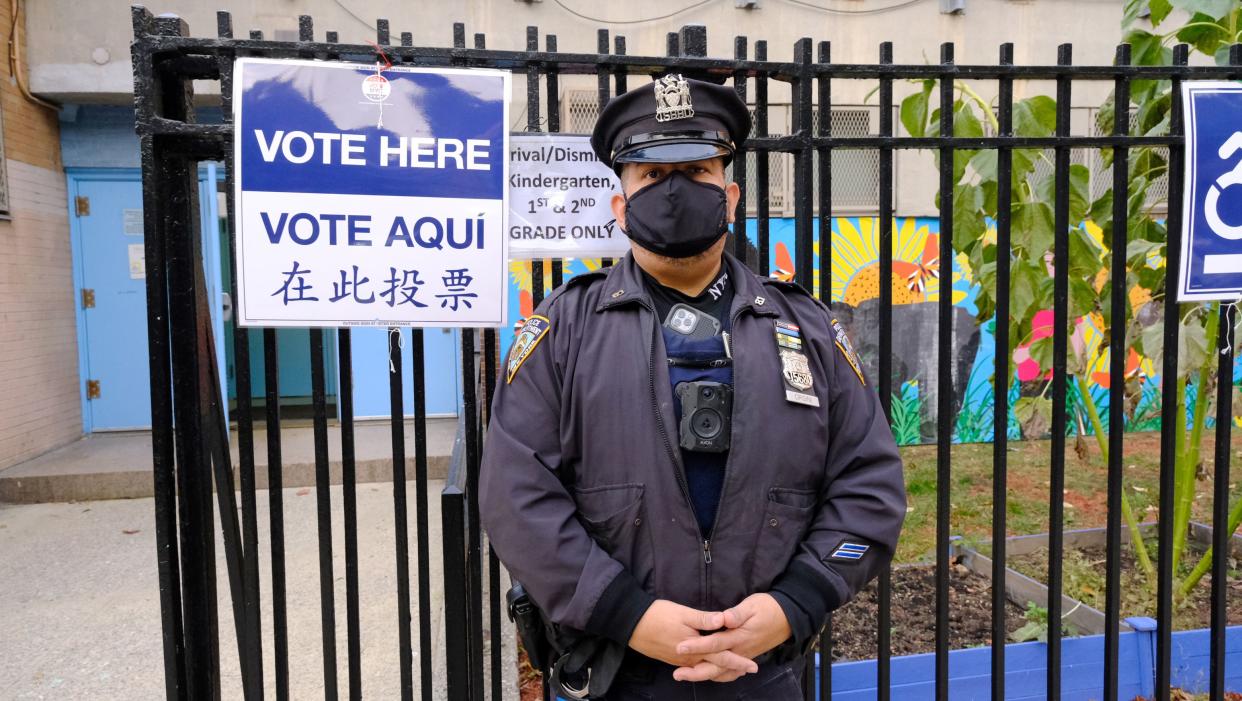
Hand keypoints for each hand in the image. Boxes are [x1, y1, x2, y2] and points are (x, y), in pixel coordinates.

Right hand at [628, 599, 757, 680]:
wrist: (631, 623)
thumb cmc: (658, 615)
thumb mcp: (683, 613)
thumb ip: (704, 619)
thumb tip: (725, 620)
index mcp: (695, 648)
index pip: (722, 656)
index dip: (738, 660)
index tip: (753, 666)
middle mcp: (689, 659)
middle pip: (714, 667)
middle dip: (732, 669)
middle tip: (748, 671)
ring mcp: (679, 660)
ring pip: (703, 669)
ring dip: (719, 670)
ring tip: (732, 671)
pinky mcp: (671, 659)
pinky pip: (693, 668)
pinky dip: (704, 670)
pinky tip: (706, 666)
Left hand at [671, 593, 791, 681]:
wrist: (788, 617)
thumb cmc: (768, 608)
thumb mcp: (752, 605)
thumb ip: (737, 614)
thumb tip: (723, 618)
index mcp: (739, 637)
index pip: (714, 644)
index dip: (696, 646)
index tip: (680, 647)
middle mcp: (740, 651)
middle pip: (715, 666)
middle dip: (695, 671)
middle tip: (677, 674)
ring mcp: (744, 656)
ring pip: (722, 672)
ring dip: (704, 675)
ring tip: (686, 676)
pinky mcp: (746, 656)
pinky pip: (731, 672)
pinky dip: (719, 676)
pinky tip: (709, 675)